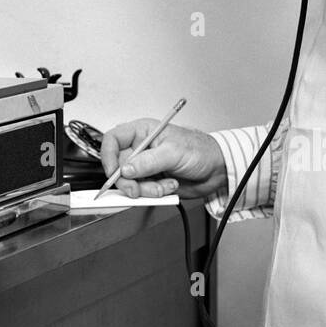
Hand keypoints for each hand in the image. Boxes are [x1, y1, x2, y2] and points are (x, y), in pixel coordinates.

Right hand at [99, 119, 227, 199]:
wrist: (217, 169)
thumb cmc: (201, 150)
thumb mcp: (174, 152)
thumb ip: (148, 161)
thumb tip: (126, 169)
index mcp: (142, 132)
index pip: (113, 140)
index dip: (108, 156)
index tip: (114, 172)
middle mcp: (141, 149)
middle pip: (118, 167)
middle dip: (129, 181)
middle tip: (138, 189)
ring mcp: (146, 166)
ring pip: (130, 183)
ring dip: (146, 189)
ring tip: (165, 185)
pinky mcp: (152, 181)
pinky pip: (142, 192)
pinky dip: (154, 194)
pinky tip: (169, 186)